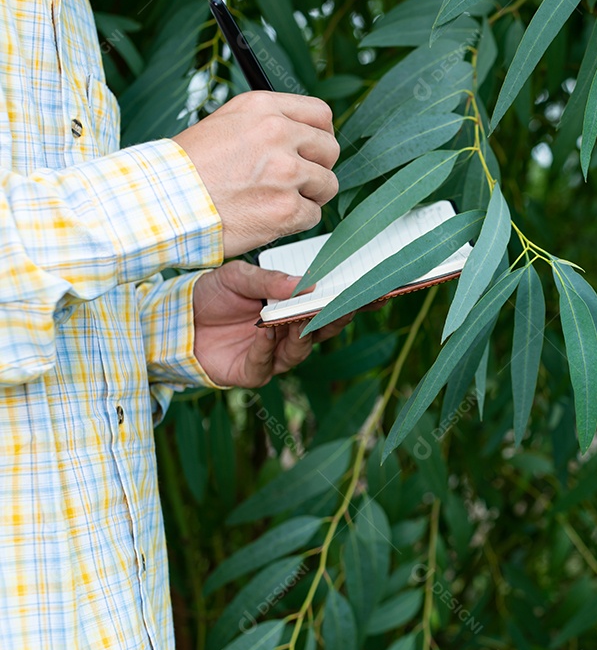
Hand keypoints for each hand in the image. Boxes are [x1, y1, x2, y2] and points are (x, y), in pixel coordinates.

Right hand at [174, 91, 340, 257]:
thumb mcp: (227, 123)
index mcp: (263, 108)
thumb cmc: (188, 168)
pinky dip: (295, 222)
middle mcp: (278, 134)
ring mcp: (285, 172)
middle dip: (317, 168)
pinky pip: (312, 215)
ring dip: (308, 196)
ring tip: (276, 200)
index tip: (312, 150)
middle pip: (330, 150)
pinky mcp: (286, 209)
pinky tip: (267, 217)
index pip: (320, 114)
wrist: (161, 202)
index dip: (319, 136)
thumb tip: (305, 135)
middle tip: (294, 181)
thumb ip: (269, 124)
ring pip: (327, 185)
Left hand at [191, 261, 355, 387]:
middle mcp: (289, 334)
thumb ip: (268, 281)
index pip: (327, 306)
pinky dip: (267, 347)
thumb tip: (304, 285)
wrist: (174, 319)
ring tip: (300, 316)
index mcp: (292, 308)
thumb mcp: (238, 277)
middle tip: (344, 304)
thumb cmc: (211, 295)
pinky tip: (265, 331)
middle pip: (322, 330)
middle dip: (334, 318)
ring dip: (301, 332)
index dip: (349, 302)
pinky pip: (266, 362)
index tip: (369, 292)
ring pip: (299, 348)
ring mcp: (273, 355)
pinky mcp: (253, 372)